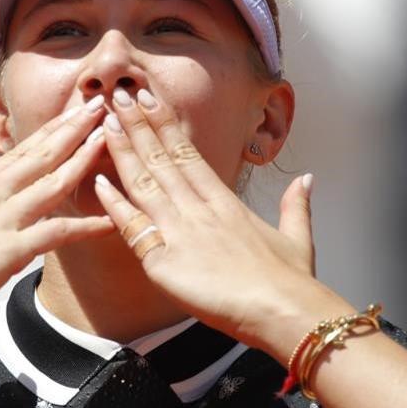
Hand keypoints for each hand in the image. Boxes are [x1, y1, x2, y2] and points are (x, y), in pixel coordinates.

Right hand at [0, 95, 114, 333]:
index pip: (20, 151)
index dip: (49, 131)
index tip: (71, 114)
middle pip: (42, 153)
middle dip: (74, 128)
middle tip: (102, 104)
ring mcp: (1, 218)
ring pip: (54, 181)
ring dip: (86, 159)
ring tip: (112, 138)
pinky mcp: (9, 250)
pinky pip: (57, 233)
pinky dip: (87, 226)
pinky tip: (111, 221)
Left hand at [92, 87, 352, 360]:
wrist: (285, 312)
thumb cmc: (292, 282)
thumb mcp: (298, 238)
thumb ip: (296, 206)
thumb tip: (307, 179)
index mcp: (226, 203)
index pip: (189, 154)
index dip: (166, 126)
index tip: (150, 100)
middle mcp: (201, 210)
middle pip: (163, 159)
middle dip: (138, 125)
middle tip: (118, 95)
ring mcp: (181, 233)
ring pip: (145, 184)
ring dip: (123, 152)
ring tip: (106, 122)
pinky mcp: (164, 262)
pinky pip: (133, 229)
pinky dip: (115, 206)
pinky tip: (99, 183)